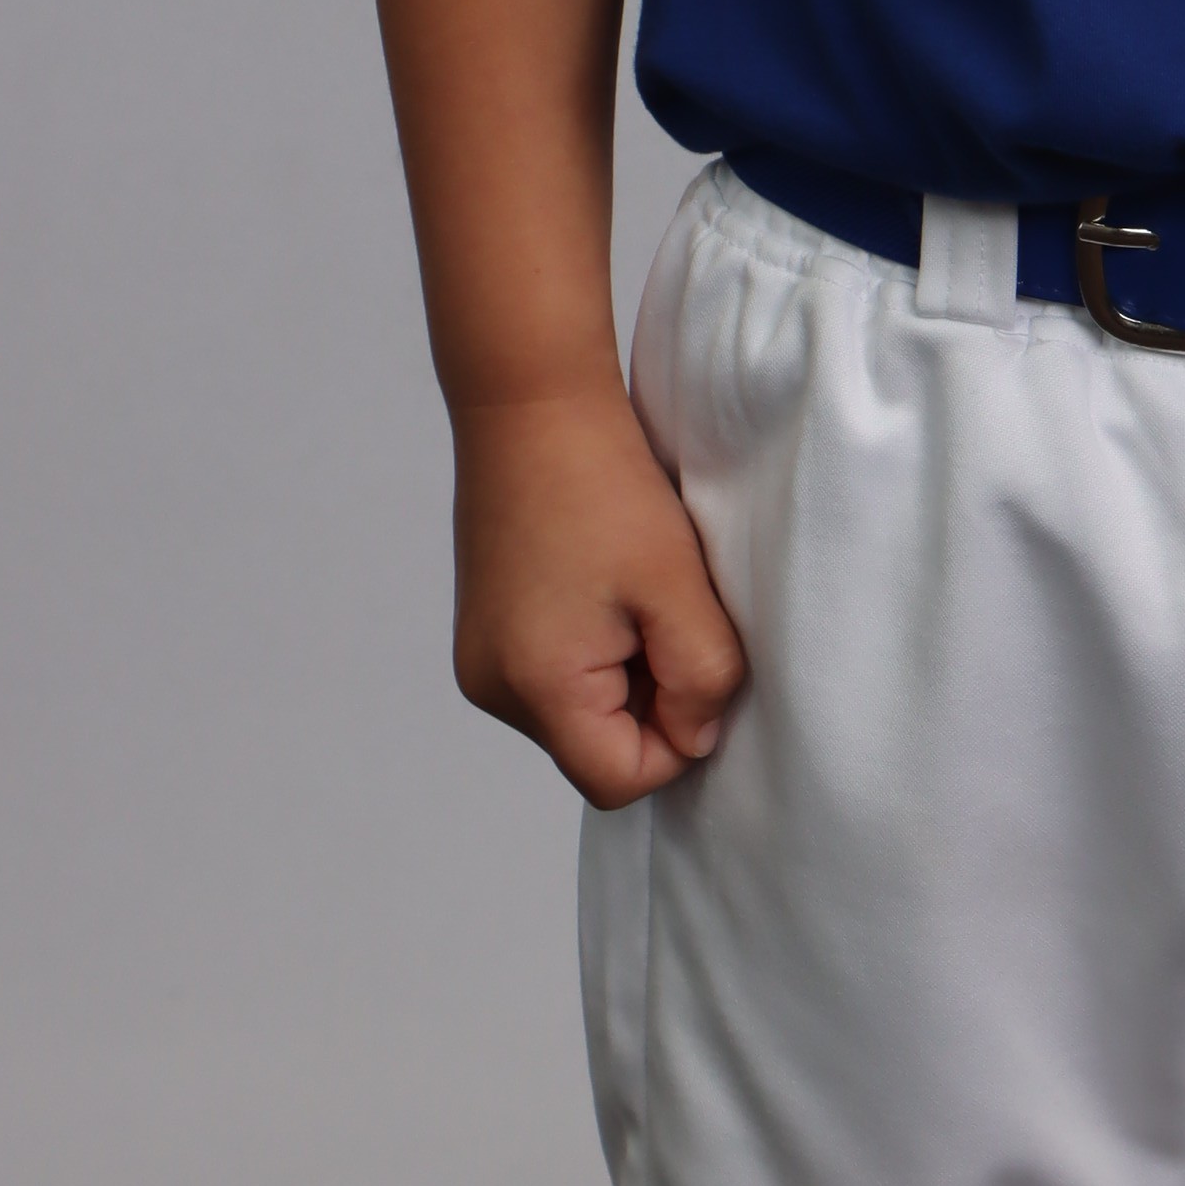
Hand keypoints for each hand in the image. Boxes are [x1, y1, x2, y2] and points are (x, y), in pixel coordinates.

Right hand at [447, 384, 747, 808]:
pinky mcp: (484, 631)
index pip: (620, 781)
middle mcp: (493, 690)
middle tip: (669, 612)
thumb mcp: (679, 585)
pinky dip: (594, 647)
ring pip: (578, 712)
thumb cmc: (604, 487)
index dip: (677, 738)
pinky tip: (608, 583)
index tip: (696, 659)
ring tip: (637, 590)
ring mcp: (482, 661)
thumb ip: (703, 678)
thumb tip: (696, 738)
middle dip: (651, 700)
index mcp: (537, 689)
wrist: (530, 405)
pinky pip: (553, 675)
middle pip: (595, 749)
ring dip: (624, 670)